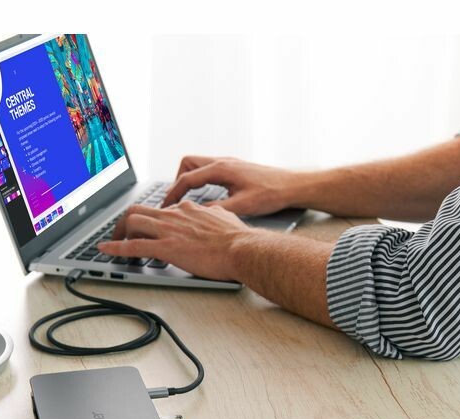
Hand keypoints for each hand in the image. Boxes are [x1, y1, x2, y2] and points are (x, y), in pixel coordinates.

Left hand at [99, 200, 256, 280]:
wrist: (242, 249)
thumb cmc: (238, 239)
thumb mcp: (225, 217)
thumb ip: (214, 214)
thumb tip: (214, 213)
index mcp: (187, 209)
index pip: (160, 209)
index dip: (149, 219)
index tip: (146, 227)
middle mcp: (174, 215)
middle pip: (138, 210)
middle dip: (125, 223)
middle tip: (121, 235)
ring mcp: (168, 231)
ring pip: (131, 223)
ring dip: (118, 234)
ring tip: (113, 245)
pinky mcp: (165, 248)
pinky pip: (133, 246)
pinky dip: (115, 249)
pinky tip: (106, 251)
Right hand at [161, 156, 298, 215]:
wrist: (293, 186)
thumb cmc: (272, 193)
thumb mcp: (242, 206)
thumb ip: (217, 210)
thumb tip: (197, 215)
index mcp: (221, 169)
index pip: (186, 178)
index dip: (172, 194)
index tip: (165, 208)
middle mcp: (223, 162)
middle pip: (188, 164)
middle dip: (177, 181)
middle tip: (174, 200)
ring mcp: (230, 164)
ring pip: (199, 166)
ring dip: (189, 180)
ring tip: (186, 199)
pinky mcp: (236, 169)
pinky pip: (209, 170)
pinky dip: (201, 181)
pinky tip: (206, 196)